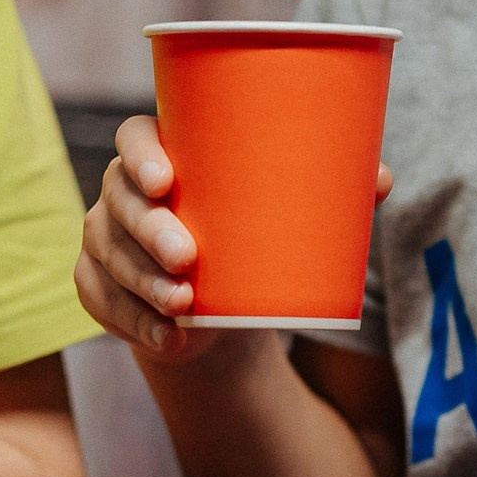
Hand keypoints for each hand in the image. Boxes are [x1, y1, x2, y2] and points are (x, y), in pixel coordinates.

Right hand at [74, 114, 392, 365]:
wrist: (219, 300)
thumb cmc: (250, 233)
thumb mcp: (283, 210)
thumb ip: (328, 189)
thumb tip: (380, 178)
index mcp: (161, 153)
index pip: (134, 137)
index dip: (141, 154)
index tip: (167, 178)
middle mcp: (122, 191)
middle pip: (122, 201)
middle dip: (150, 230)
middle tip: (189, 257)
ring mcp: (104, 239)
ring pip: (109, 255)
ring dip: (144, 282)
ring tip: (184, 305)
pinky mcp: (97, 286)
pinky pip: (103, 302)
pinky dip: (135, 324)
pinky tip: (167, 339)